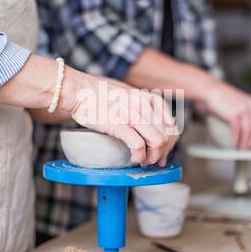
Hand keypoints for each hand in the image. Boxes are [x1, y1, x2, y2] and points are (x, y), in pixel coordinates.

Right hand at [64, 71, 178, 166]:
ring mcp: (132, 114)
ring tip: (143, 161)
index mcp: (148, 98)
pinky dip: (139, 157)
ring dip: (152, 156)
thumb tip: (151, 126)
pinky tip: (133, 159)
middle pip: (167, 135)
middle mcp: (144, 105)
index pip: (171, 125)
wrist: (78, 90)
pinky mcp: (119, 124)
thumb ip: (141, 106)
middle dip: (163, 152)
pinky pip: (138, 145)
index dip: (170, 143)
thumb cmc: (98, 94)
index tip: (162, 153)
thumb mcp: (127, 94)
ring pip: (158, 141)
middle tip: (153, 161)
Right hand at [205, 82, 250, 148]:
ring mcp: (243, 109)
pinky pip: (238, 130)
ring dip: (246, 142)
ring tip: (242, 148)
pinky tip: (234, 144)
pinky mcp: (233, 113)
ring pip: (249, 131)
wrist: (212, 91)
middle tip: (250, 148)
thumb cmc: (228, 96)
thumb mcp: (247, 98)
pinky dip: (236, 139)